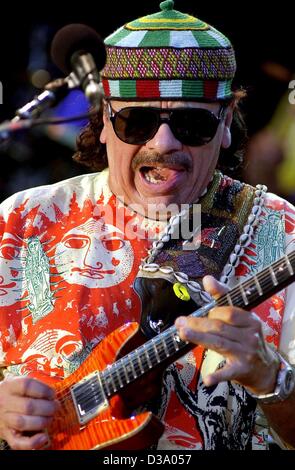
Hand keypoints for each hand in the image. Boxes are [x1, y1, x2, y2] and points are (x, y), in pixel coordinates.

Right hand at [0, 376, 58, 449]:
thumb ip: (32, 387)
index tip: (52, 393)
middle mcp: (4, 403)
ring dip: (42, 421)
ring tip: (51, 417)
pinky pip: (17, 443)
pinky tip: (43, 437)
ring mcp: (4, 420)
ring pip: (23, 423)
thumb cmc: (12, 394)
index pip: (27, 386)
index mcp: (9, 387)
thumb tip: (52, 395)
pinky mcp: (5, 435)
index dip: (43, 390)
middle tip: (56, 406)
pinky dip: (32, 442)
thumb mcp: (18, 384)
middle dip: (47, 407)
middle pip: (28, 406)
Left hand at [175, 275, 279, 394]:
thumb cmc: (247, 338)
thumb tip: (207, 278)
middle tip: (180, 322)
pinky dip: (217, 376)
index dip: (212, 312)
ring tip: (182, 333)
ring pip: (219, 344)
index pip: (229, 312)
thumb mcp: (241, 318)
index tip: (199, 313)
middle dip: (198, 324)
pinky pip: (228, 372)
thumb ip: (223, 297)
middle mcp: (250, 335)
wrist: (265, 369)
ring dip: (199, 338)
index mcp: (250, 320)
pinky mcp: (242, 370)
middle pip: (220, 327)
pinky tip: (206, 379)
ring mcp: (246, 353)